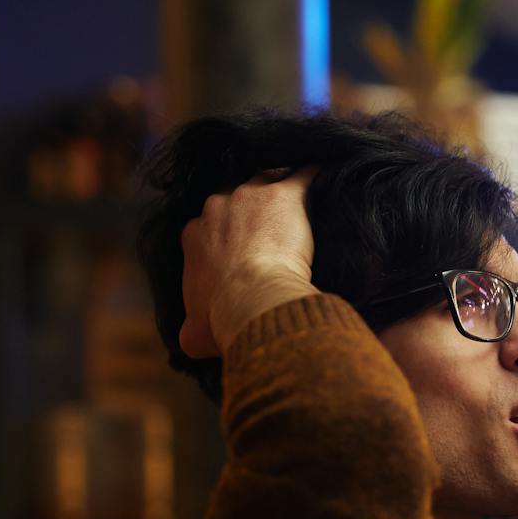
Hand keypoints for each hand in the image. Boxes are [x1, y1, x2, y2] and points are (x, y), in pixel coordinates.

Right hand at [178, 168, 317, 358]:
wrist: (253, 300)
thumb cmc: (223, 317)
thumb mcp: (196, 332)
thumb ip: (190, 331)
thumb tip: (190, 341)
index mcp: (194, 236)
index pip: (210, 227)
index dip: (226, 238)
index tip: (241, 254)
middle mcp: (216, 208)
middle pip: (235, 199)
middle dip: (249, 211)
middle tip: (269, 230)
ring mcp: (250, 196)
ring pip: (265, 181)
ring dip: (277, 189)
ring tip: (297, 202)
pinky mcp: (284, 195)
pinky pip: (303, 177)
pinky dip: (315, 176)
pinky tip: (327, 177)